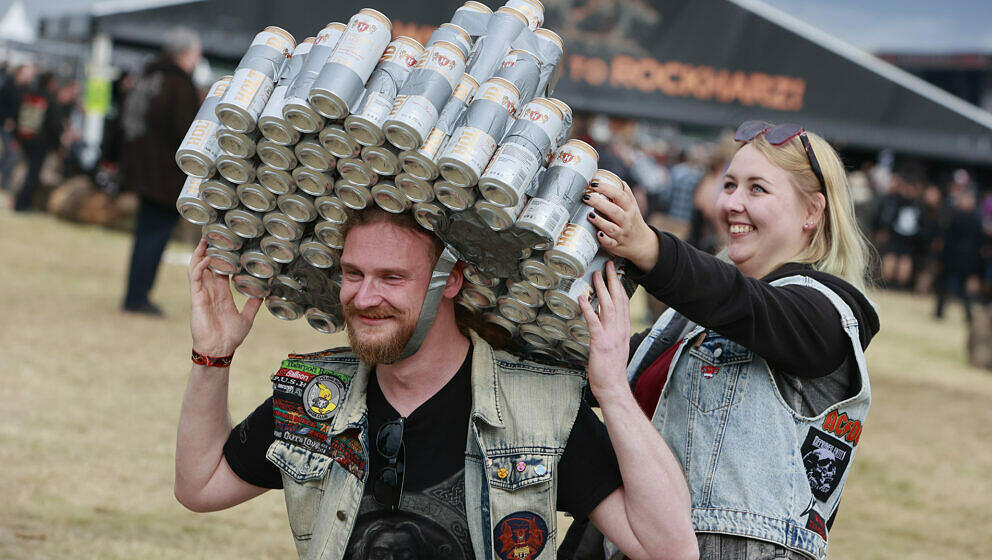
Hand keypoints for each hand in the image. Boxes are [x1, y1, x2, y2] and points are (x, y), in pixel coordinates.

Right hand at [188, 238, 262, 357]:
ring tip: (205, 240)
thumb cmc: (230, 337)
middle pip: (208, 266)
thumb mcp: (247, 317)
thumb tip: (265, 292)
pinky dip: (198, 267)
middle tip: (214, 235)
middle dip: (210, 251)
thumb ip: (253, 304)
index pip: (221, 271)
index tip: (229, 245)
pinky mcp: (196, 299)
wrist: (220, 350)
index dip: (224, 259)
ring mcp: (202, 294)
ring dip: (200, 254)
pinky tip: (206, 258)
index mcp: (222, 295)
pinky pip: (195, 279)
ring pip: (197, 269)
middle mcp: (211, 292)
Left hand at [579, 260, 631, 402]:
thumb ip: (612, 331)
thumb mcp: (616, 346)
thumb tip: (604, 319)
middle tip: (608, 264)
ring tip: (596, 275)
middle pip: (619, 300)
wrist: (613, 387)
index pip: (624, 302)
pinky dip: (589, 309)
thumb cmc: (611, 369)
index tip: (616, 272)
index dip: (620, 285)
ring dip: (602, 289)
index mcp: (623, 330)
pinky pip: (594, 323)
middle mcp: (620, 330)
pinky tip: (582, 299)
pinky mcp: (600, 343)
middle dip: (613, 280)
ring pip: (608, 307)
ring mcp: (611, 336)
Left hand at [584, 179, 659, 270]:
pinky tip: (598, 234)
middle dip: (599, 203)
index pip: (620, 196)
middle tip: (586, 197)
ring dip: (599, 221)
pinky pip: (610, 243)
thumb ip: (626, 194)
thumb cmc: (634, 222)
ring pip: (611, 227)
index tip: (595, 184)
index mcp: (630, 209)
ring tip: (589, 214)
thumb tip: (617, 179)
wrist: (642, 243)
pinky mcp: (616, 245)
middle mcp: (626, 221)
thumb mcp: (633, 207)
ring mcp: (621, 234)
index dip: (607, 189)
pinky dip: (604, 239)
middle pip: (614, 211)